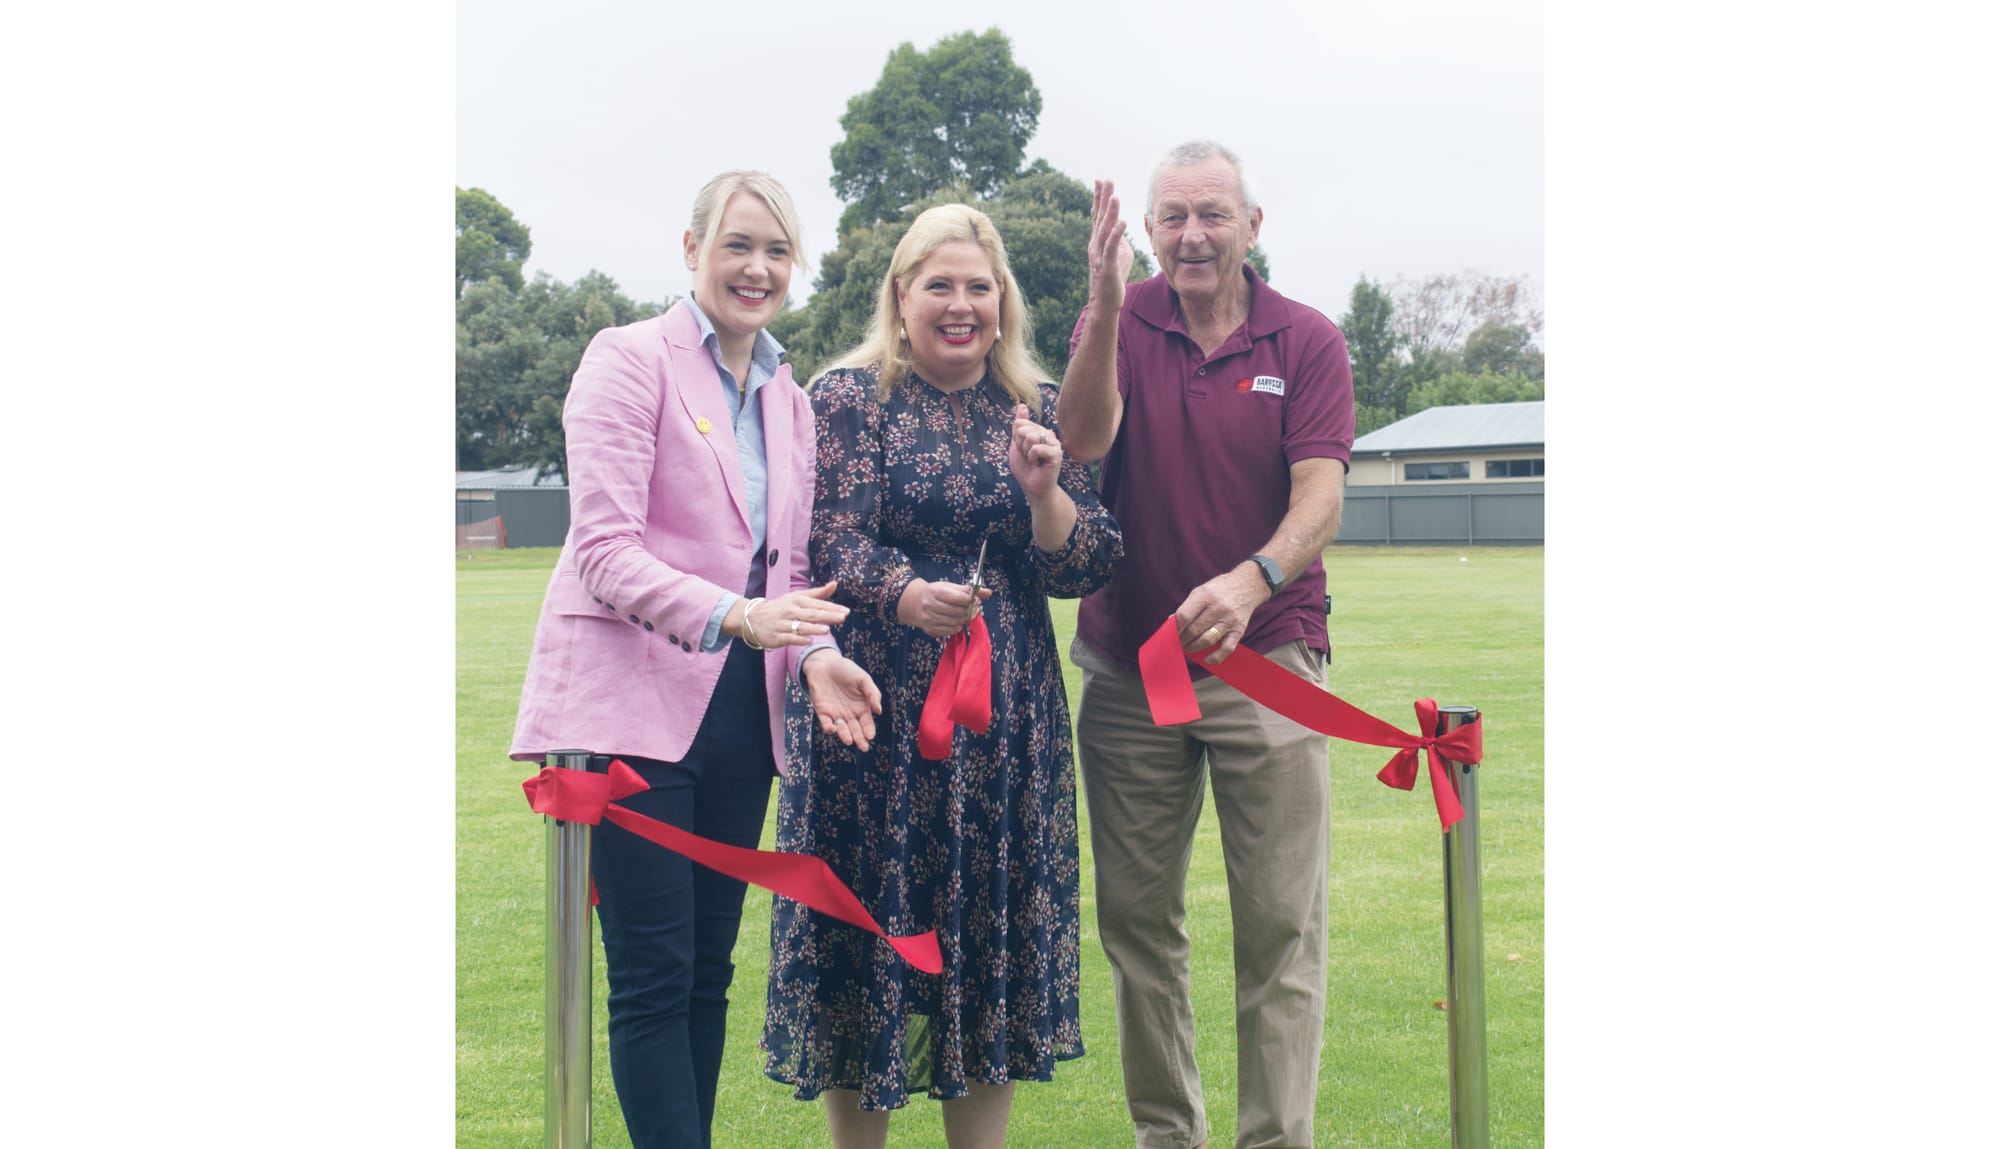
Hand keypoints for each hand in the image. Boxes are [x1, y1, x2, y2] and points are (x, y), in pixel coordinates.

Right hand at [739, 581, 848, 648]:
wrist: (751, 617)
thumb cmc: (780, 607)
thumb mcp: (797, 597)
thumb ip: (817, 593)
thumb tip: (835, 584)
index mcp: (796, 600)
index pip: (817, 604)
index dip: (832, 608)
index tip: (846, 611)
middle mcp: (790, 611)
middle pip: (811, 614)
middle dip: (827, 616)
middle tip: (842, 618)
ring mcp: (782, 624)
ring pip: (800, 626)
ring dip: (813, 628)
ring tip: (827, 630)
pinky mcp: (776, 637)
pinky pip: (788, 638)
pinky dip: (798, 639)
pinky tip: (809, 640)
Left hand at [801, 650, 881, 750]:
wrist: (824, 663)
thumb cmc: (846, 670)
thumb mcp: (863, 679)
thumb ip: (872, 693)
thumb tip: (879, 711)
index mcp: (861, 707)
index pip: (867, 722)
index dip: (869, 730)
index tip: (870, 735)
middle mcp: (850, 713)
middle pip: (856, 730)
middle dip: (859, 739)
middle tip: (863, 746)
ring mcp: (836, 714)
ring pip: (842, 729)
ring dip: (845, 735)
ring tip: (849, 740)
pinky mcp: (822, 712)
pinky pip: (826, 723)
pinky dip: (829, 728)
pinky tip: (833, 728)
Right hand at [897, 577, 993, 637]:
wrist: (915, 603)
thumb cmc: (935, 593)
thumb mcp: (949, 587)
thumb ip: (969, 590)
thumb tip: (988, 592)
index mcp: (934, 591)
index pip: (957, 598)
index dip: (970, 600)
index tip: (976, 600)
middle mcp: (929, 605)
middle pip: (958, 612)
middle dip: (970, 611)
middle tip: (974, 608)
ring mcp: (928, 619)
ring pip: (956, 623)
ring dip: (965, 620)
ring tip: (965, 614)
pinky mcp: (930, 630)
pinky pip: (950, 631)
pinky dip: (957, 627)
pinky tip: (957, 621)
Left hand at [1008, 403, 1062, 500]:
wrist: (1033, 488)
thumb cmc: (1026, 468)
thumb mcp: (1017, 444)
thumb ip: (1019, 426)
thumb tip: (1022, 405)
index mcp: (1040, 431)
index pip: (1019, 423)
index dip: (1015, 439)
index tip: (1022, 450)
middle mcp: (1048, 434)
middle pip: (1023, 429)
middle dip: (1020, 446)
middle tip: (1028, 457)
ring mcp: (1054, 443)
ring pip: (1030, 437)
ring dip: (1026, 452)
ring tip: (1033, 460)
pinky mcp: (1057, 453)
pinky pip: (1036, 448)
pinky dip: (1032, 458)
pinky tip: (1039, 465)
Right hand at [1087, 180, 1134, 312]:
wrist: (1105, 302)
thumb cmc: (1113, 278)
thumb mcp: (1120, 253)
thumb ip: (1120, 238)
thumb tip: (1122, 225)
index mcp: (1098, 240)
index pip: (1098, 215)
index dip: (1099, 198)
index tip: (1100, 180)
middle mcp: (1096, 245)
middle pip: (1100, 218)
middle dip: (1103, 198)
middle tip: (1106, 180)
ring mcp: (1100, 255)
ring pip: (1104, 230)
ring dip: (1110, 213)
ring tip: (1115, 196)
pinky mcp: (1108, 266)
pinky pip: (1112, 248)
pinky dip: (1116, 234)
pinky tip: (1122, 222)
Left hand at [1174, 563, 1270, 664]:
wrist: (1247, 585)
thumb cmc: (1220, 589)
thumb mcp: (1200, 591)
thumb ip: (1187, 607)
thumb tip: (1172, 624)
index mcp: (1205, 596)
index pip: (1185, 616)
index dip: (1175, 628)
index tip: (1171, 633)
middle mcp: (1217, 608)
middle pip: (1194, 630)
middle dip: (1182, 640)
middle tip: (1178, 642)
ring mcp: (1229, 620)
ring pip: (1207, 640)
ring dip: (1193, 647)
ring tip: (1188, 647)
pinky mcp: (1238, 630)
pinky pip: (1227, 648)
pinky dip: (1215, 657)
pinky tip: (1207, 659)